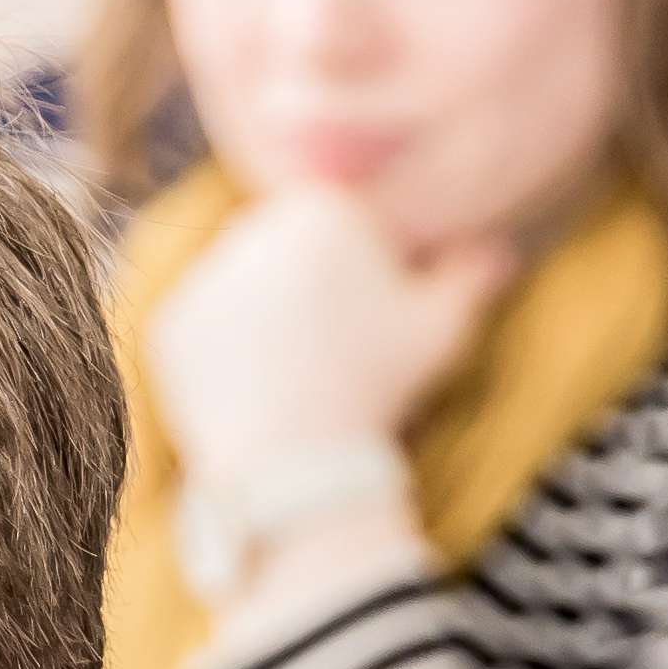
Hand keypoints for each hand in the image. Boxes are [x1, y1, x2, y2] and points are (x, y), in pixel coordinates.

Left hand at [147, 180, 511, 487]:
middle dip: (313, 291)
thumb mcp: (440, 330)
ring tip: (296, 377)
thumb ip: (470, 277)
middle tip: (334, 356)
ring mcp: (203, 275)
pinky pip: (203, 334)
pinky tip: (257, 392)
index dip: (370, 277)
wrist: (294, 460)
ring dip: (267, 322)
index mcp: (322, 208)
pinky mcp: (168, 325)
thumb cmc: (377, 388)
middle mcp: (252, 226)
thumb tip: (499, 251)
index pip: (347, 227)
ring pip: (245, 291)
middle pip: (290, 252)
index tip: (375, 326)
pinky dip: (226, 359)